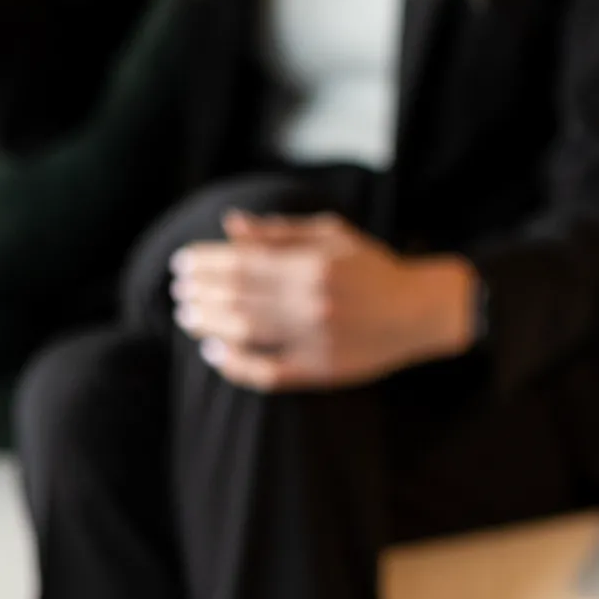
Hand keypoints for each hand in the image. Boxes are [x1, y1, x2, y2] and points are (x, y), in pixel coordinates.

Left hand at [168, 212, 478, 390]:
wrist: (419, 312)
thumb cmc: (372, 267)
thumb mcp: (331, 236)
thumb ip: (279, 232)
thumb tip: (230, 224)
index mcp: (312, 265)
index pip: (241, 263)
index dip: (205, 263)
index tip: (182, 263)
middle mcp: (311, 303)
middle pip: (237, 298)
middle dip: (199, 292)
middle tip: (178, 290)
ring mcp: (315, 339)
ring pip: (244, 334)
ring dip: (207, 324)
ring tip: (186, 315)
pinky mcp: (320, 371)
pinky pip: (267, 374)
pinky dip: (235, 366)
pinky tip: (213, 354)